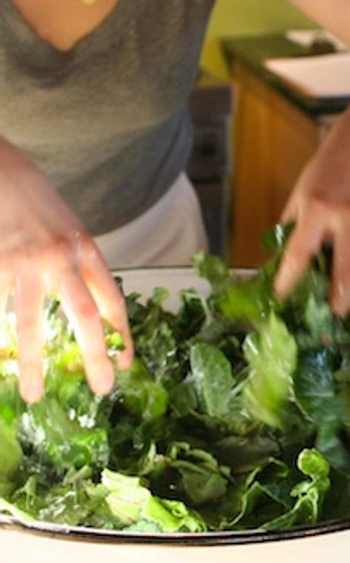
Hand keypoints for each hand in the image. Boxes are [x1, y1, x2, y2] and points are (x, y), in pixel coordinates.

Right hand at [0, 140, 132, 402]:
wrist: (2, 168)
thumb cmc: (37, 202)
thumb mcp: (70, 230)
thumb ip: (80, 266)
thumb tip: (93, 310)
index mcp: (86, 249)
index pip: (113, 300)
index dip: (121, 334)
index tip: (124, 364)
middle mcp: (62, 257)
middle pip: (84, 314)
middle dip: (95, 355)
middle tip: (101, 389)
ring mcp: (25, 261)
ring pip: (31, 321)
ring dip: (33, 362)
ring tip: (34, 394)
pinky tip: (0, 360)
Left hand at [274, 137, 349, 316]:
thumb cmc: (327, 173)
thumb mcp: (299, 198)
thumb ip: (291, 233)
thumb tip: (278, 268)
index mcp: (318, 208)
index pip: (300, 255)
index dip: (289, 282)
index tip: (282, 299)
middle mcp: (347, 219)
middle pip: (343, 275)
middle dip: (333, 303)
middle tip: (323, 320)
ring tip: (337, 312)